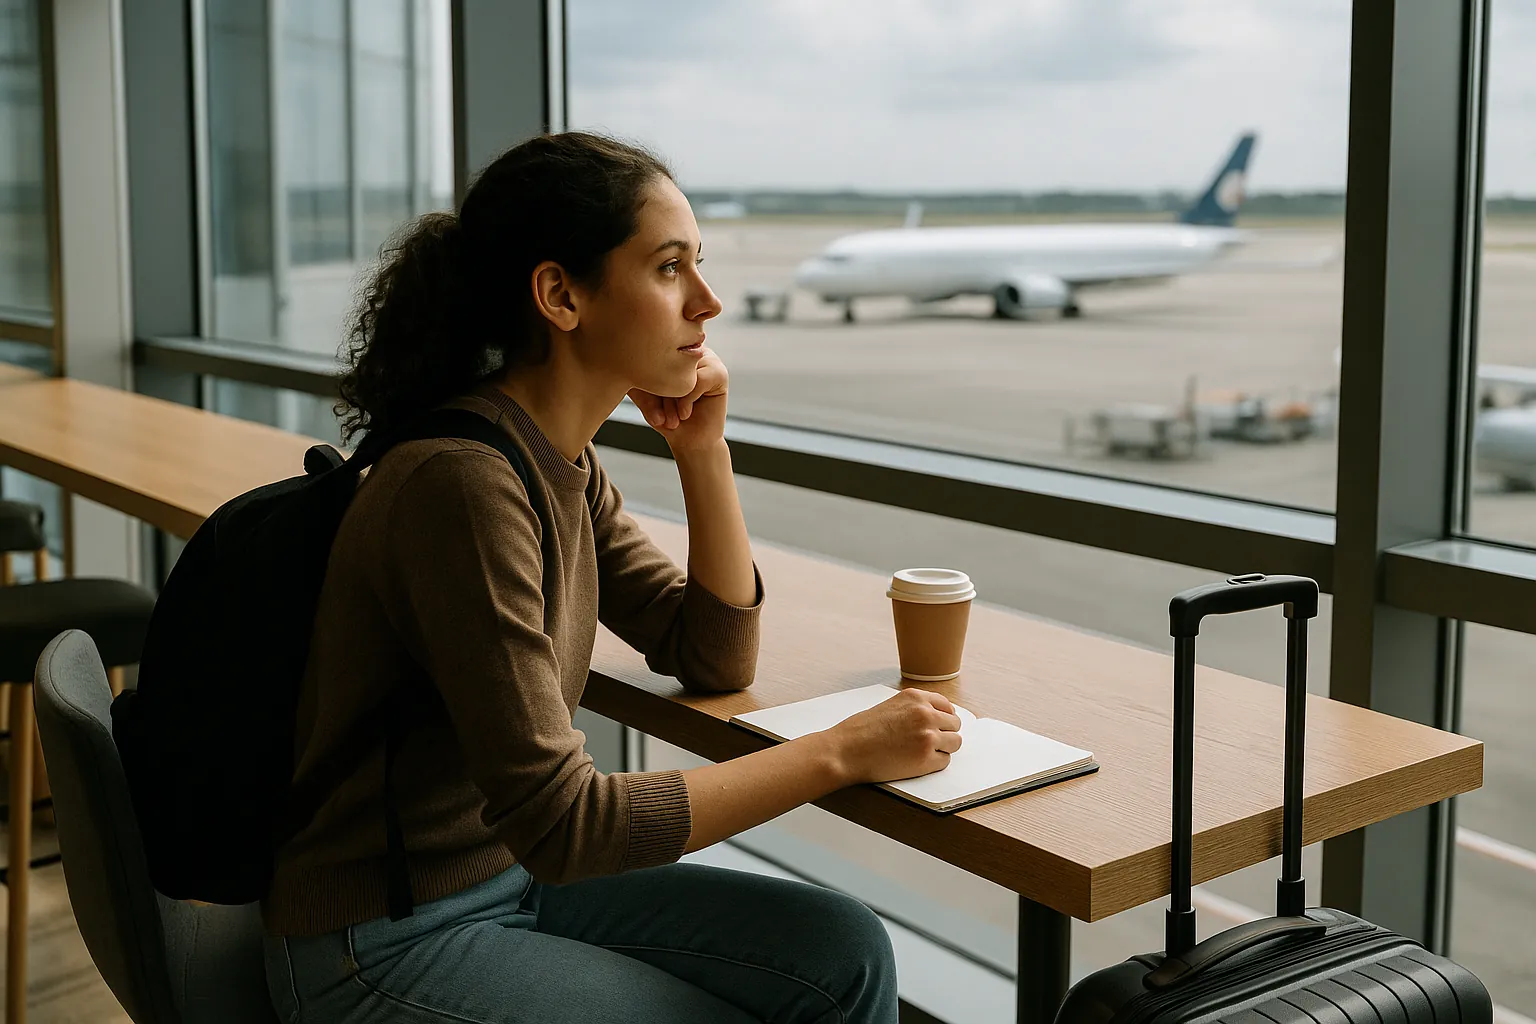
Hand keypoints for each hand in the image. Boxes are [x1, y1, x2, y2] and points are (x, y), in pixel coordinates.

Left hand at [628, 347, 728, 452]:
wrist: (688, 441)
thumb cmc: (665, 417)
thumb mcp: (643, 395)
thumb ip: (635, 376)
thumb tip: (622, 360)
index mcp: (667, 350)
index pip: (650, 356)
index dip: (644, 382)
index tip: (647, 409)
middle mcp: (686, 349)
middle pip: (666, 360)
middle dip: (659, 391)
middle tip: (660, 417)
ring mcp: (705, 358)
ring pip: (683, 369)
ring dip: (674, 396)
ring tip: (672, 417)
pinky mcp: (719, 372)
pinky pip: (699, 380)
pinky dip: (688, 399)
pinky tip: (685, 413)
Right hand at [826, 688, 962, 784]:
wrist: (846, 751)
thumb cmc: (861, 731)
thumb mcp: (890, 706)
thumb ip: (914, 708)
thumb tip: (937, 717)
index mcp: (916, 697)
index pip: (947, 706)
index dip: (944, 718)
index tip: (940, 726)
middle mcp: (925, 713)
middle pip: (955, 725)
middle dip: (944, 734)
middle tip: (927, 742)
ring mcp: (927, 736)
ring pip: (955, 743)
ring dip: (942, 749)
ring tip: (920, 752)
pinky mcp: (926, 759)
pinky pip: (944, 762)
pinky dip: (934, 764)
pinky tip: (915, 762)